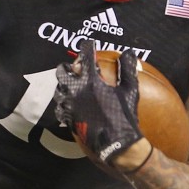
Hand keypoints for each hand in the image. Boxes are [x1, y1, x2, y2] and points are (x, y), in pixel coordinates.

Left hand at [54, 40, 141, 164]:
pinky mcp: (67, 118)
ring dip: (65, 84)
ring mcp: (69, 105)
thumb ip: (128, 69)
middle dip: (69, 66)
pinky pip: (60, 106)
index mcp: (90, 81)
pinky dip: (64, 102)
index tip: (90, 44)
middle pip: (62, 71)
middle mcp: (75, 90)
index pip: (86, 57)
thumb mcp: (130, 90)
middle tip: (77, 68)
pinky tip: (71, 103)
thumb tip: (129, 52)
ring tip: (73, 85)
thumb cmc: (124, 116)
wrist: (116, 144)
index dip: (88, 47)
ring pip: (58, 88)